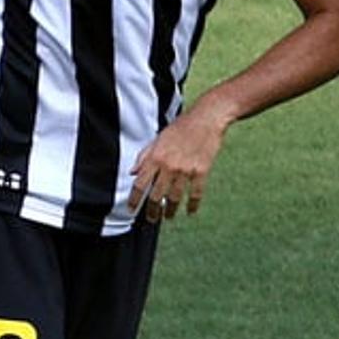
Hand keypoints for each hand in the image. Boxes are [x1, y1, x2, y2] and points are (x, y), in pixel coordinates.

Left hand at [129, 99, 232, 222]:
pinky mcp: (201, 171)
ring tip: (169, 217)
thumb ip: (144, 156)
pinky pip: (195, 194)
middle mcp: (168, 165)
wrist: (206, 119)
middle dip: (152, 211)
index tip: (131, 210)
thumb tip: (133, 172)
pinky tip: (190, 211)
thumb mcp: (158, 139)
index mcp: (155, 157)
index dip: (134, 200)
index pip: (140, 184)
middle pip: (156, 196)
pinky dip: (193, 205)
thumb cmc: (181, 127)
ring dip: (171, 211)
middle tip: (152, 219)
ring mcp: (185, 170)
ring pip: (174, 198)